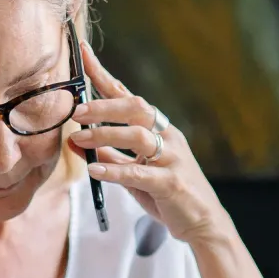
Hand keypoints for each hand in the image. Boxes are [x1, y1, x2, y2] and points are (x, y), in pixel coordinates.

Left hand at [69, 46, 224, 244]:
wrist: (202, 223)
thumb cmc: (166, 194)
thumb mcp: (134, 171)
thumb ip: (110, 154)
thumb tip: (77, 139)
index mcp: (159, 128)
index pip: (128, 95)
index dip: (105, 75)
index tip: (83, 54)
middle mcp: (168, 137)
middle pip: (136, 108)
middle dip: (104, 106)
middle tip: (76, 111)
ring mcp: (173, 158)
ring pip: (138, 136)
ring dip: (105, 135)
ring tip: (79, 139)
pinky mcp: (172, 183)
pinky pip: (140, 173)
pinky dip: (115, 170)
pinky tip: (94, 171)